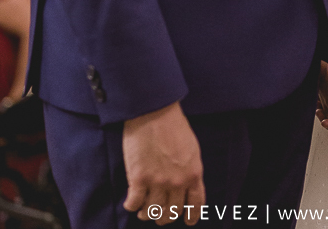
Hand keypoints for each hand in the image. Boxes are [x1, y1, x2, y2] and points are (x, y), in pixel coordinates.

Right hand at [123, 102, 204, 224]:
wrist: (154, 110)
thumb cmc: (172, 124)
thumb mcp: (191, 147)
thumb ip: (189, 168)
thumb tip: (186, 184)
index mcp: (194, 172)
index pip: (196, 203)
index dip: (192, 215)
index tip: (188, 221)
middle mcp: (178, 181)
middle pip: (172, 212)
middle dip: (164, 217)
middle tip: (158, 215)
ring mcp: (158, 182)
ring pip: (152, 212)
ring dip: (147, 213)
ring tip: (143, 210)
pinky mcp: (139, 179)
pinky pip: (134, 203)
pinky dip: (131, 205)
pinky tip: (130, 202)